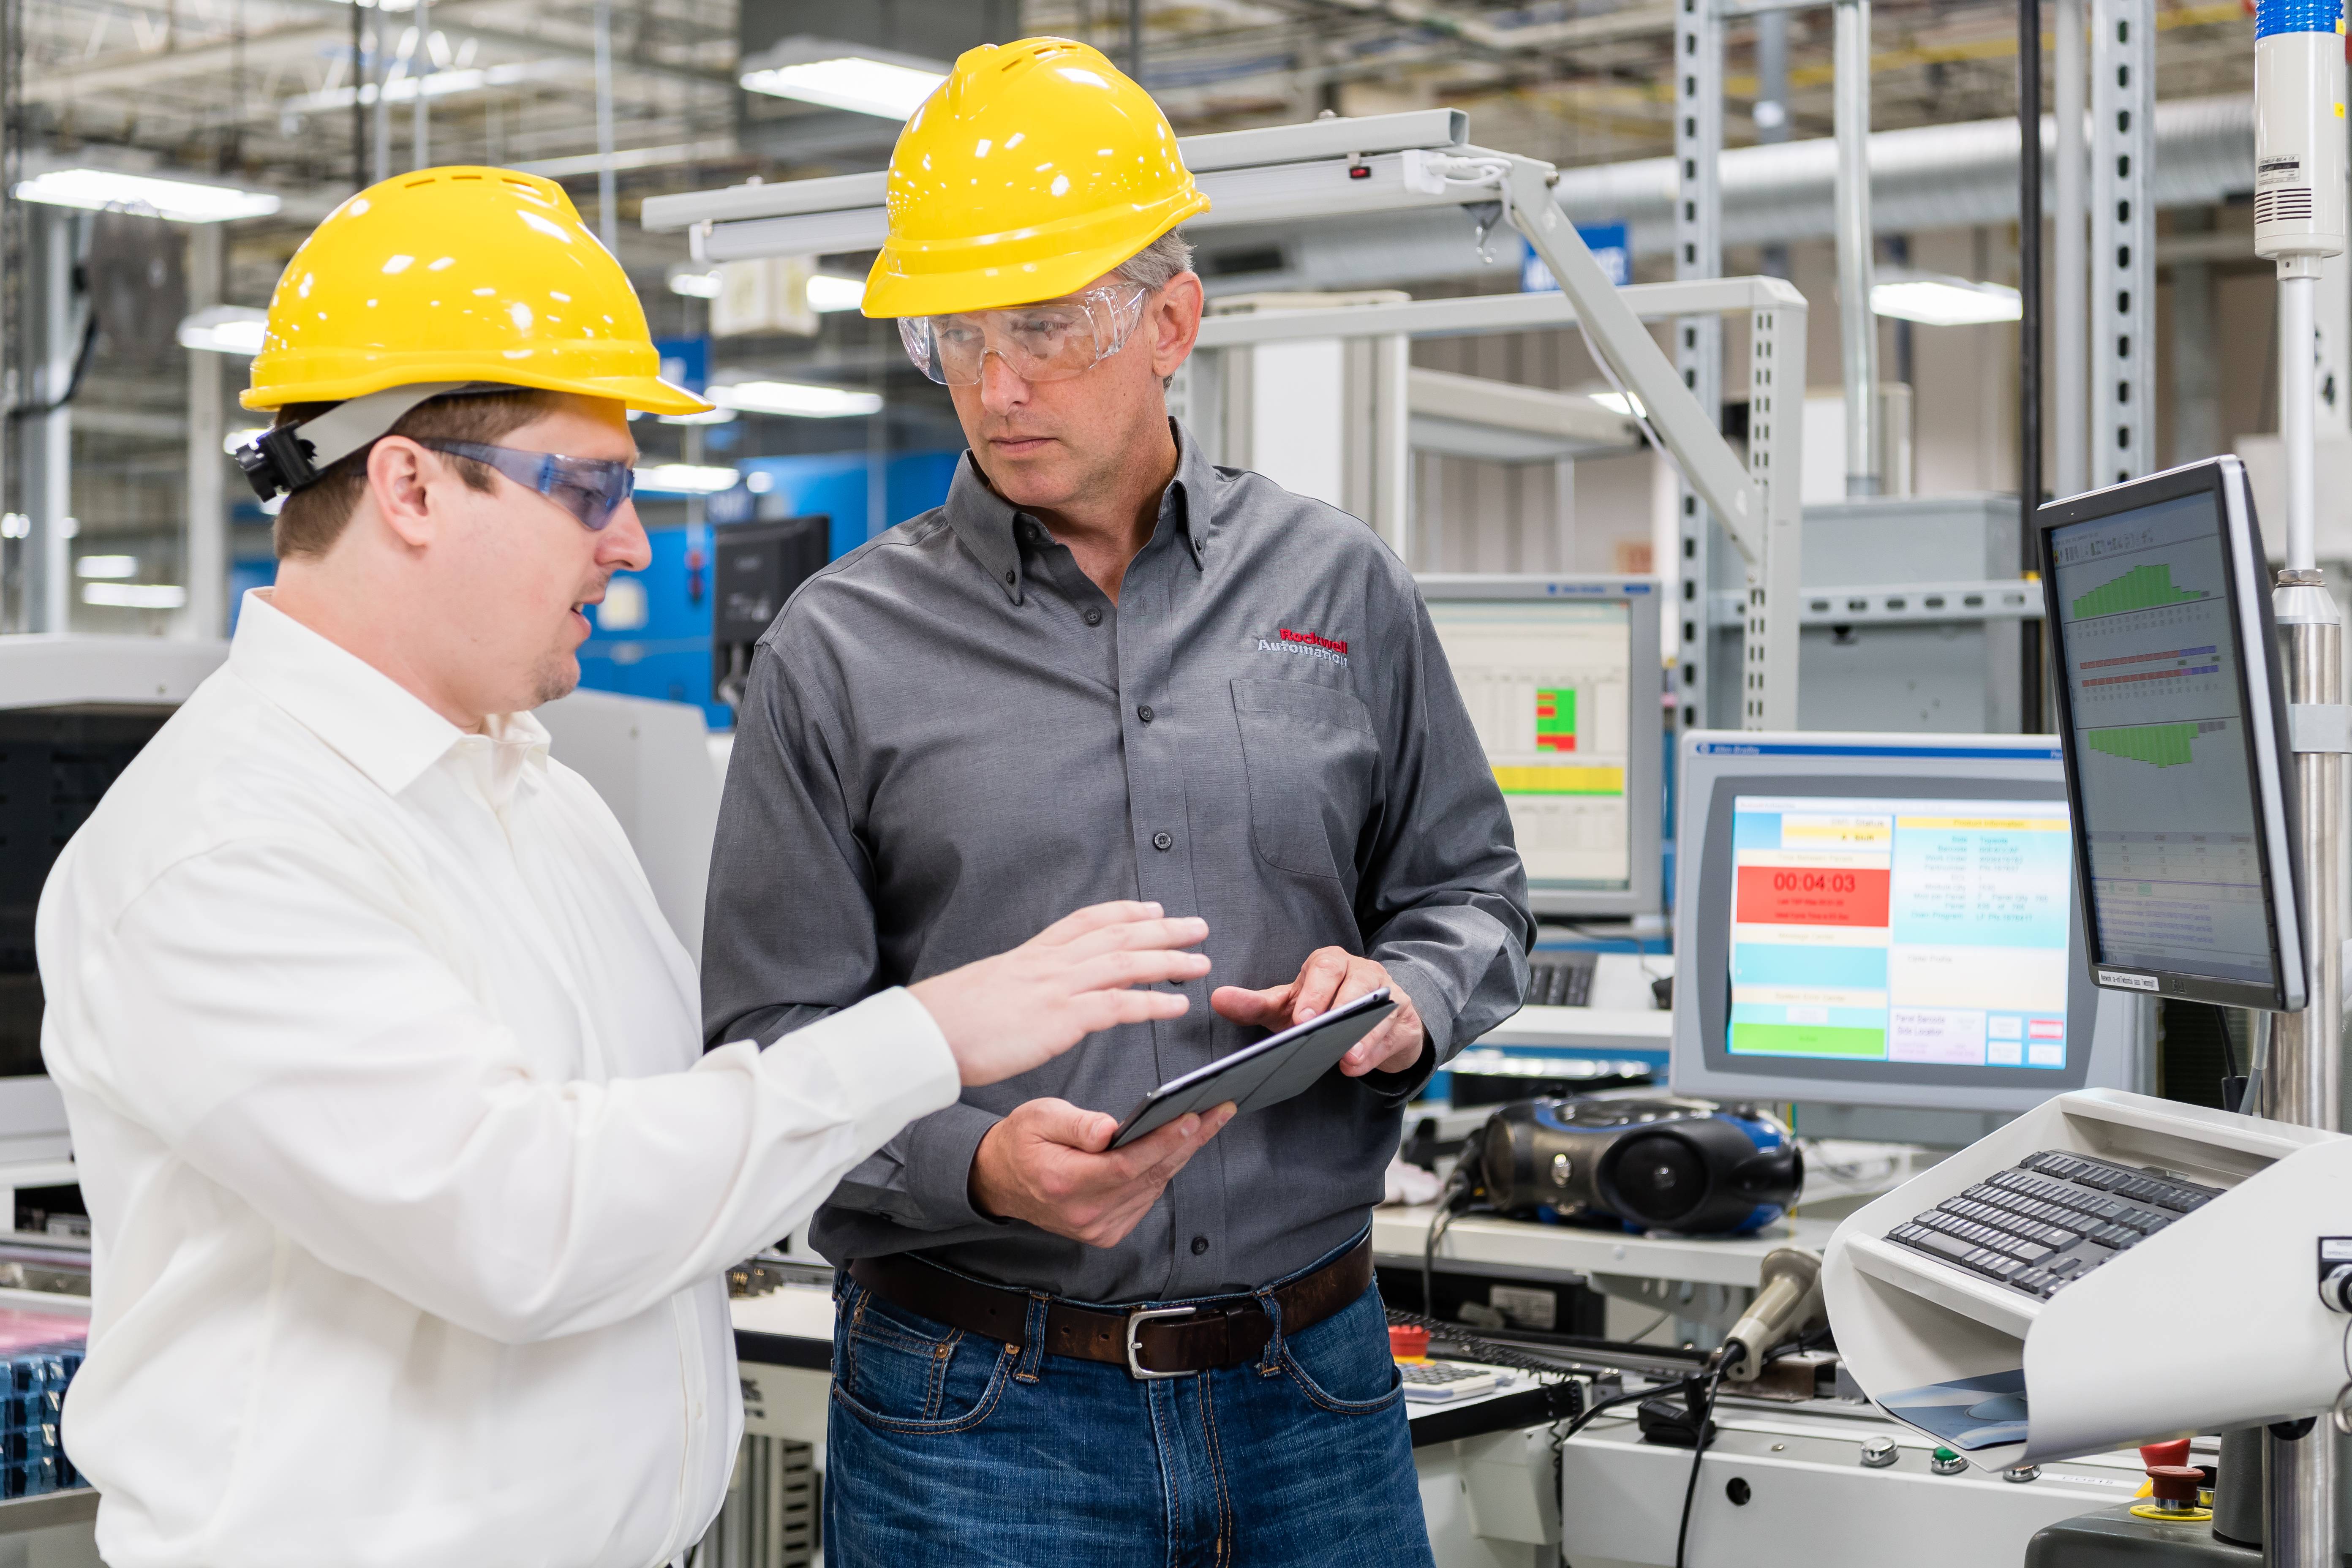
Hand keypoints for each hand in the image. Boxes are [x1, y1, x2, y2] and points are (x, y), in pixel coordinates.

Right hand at [909, 901, 1209, 1086]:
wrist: (925, 1033)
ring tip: (1201, 962)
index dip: (1124, 911)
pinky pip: (1118, 1005)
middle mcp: (1049, 963)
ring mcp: (1056, 988)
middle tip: (1197, 927)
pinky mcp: (1060, 1019)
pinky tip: (1177, 1004)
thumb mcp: (987, 988)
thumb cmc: (947, 1020)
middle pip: (1118, 934)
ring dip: (1169, 960)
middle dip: (1162, 928)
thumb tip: (1023, 993)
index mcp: (1031, 954)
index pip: (1086, 921)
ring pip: (1126, 962)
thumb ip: (1015, 985)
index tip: (1153, 907)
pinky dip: (1152, 1002)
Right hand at [970, 1098, 1236, 1246]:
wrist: (1000, 1181)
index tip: (1193, 1117)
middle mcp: (1084, 1214)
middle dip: (1189, 1140)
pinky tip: (1181, 1145)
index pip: (1126, 1164)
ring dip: (1183, 1153)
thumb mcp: (1038, 1118)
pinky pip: (1146, 1198)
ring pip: (1153, 1187)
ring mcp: (1097, 1228)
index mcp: (1065, 1183)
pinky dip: (1165, 1171)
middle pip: (1149, 1175)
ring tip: (1211, 1120)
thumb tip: (1110, 1130)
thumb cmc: (1020, 1142)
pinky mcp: (1106, 1232)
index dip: (1163, 1141)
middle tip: (1221, 1110)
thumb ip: (1076, 1125)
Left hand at [1211, 948, 1426, 1077]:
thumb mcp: (1288, 1007)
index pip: (1324, 966)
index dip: (1313, 991)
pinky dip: (1375, 1050)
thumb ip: (1255, 1004)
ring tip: (1346, 1056)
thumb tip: (1218, 998)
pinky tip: (1358, 1065)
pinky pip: (1391, 1033)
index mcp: (1329, 963)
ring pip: (1377, 1008)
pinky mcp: (1402, 1020)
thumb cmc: (1323, 1009)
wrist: (1372, 1021)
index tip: (1299, 1017)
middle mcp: (1359, 972)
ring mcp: (1385, 994)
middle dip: (1336, 1004)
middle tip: (1316, 1029)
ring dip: (1361, 1034)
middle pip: (1354, 980)